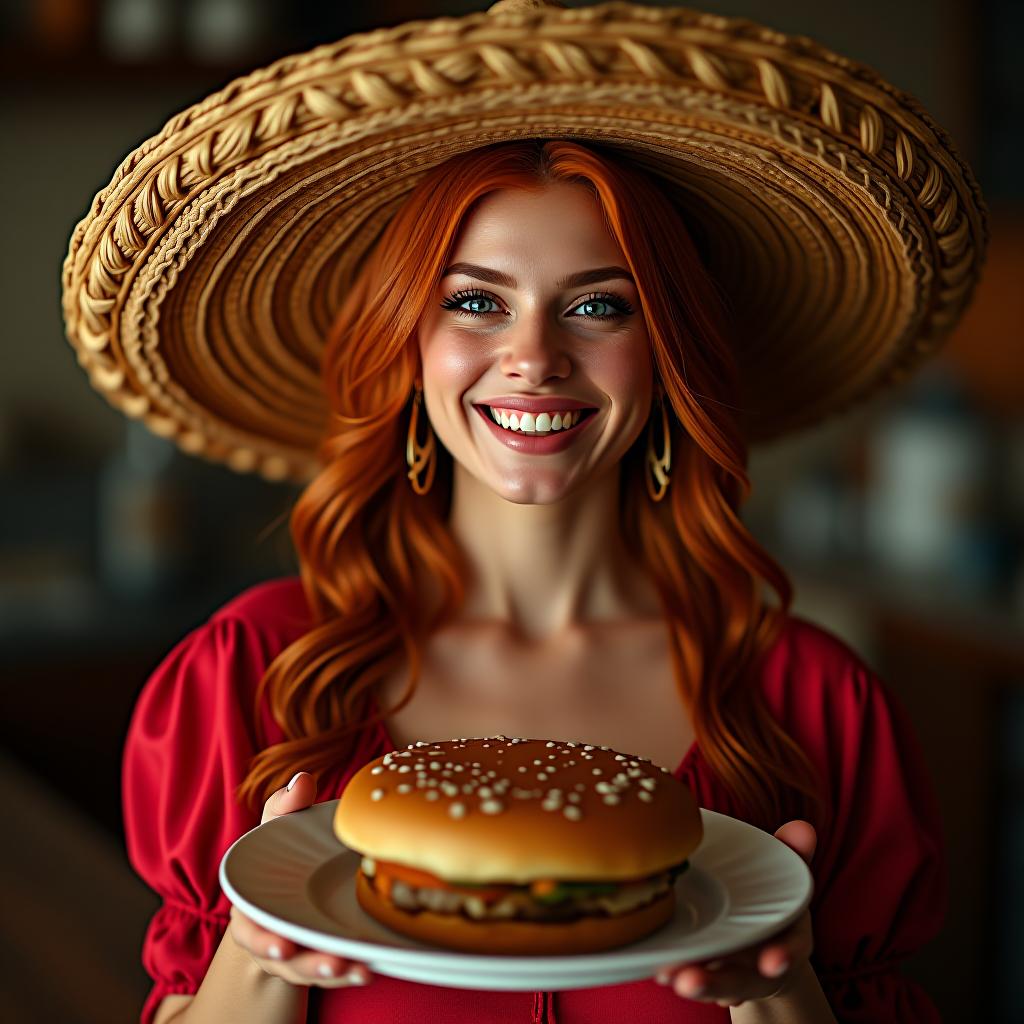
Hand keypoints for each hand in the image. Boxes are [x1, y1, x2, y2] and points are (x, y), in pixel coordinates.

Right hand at [228, 771, 372, 987]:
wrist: (293, 884)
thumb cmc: (281, 853)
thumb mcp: (278, 828)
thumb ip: (285, 807)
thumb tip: (302, 780)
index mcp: (252, 907)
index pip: (250, 928)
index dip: (264, 941)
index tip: (282, 946)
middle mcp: (272, 937)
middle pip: (284, 959)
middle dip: (306, 963)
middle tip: (330, 963)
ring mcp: (299, 951)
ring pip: (312, 969)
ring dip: (334, 971)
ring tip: (360, 969)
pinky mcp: (324, 955)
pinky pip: (335, 969)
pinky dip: (351, 970)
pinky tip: (371, 967)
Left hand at [654, 820, 815, 1007]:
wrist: (766, 943)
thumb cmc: (772, 899)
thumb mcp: (786, 878)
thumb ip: (793, 853)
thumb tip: (803, 826)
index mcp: (788, 938)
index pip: (791, 949)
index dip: (783, 956)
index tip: (772, 962)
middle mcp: (760, 964)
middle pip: (742, 978)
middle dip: (717, 981)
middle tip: (689, 980)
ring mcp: (734, 975)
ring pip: (714, 984)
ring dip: (691, 982)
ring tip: (664, 974)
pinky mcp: (709, 976)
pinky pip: (695, 980)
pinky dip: (679, 976)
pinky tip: (658, 970)